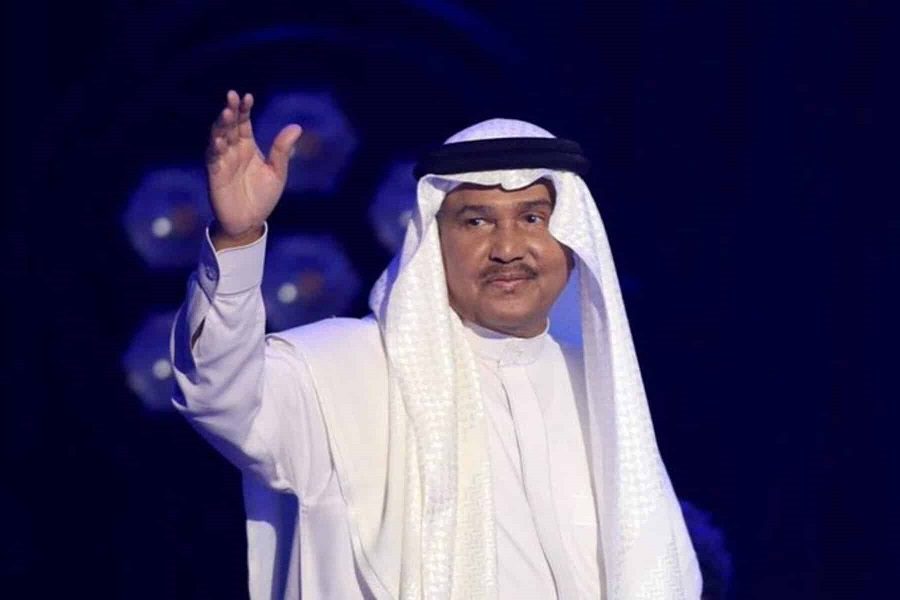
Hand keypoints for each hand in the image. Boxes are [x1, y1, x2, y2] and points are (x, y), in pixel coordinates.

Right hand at [206, 90, 302, 243]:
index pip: (244, 123)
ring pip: (218, 138)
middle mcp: (233, 151)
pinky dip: (215, 148)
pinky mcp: (215, 175)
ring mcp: (223, 161)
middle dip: (230, 110)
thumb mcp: (277, 172)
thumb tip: (297, 126)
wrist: (250, 222)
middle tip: (232, 95)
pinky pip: (213, 159)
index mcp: (248, 147)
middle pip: (229, 125)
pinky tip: (220, 140)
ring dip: (220, 125)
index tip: (248, 96)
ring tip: (226, 113)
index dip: (244, 109)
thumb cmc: (263, 197)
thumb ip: (282, 150)